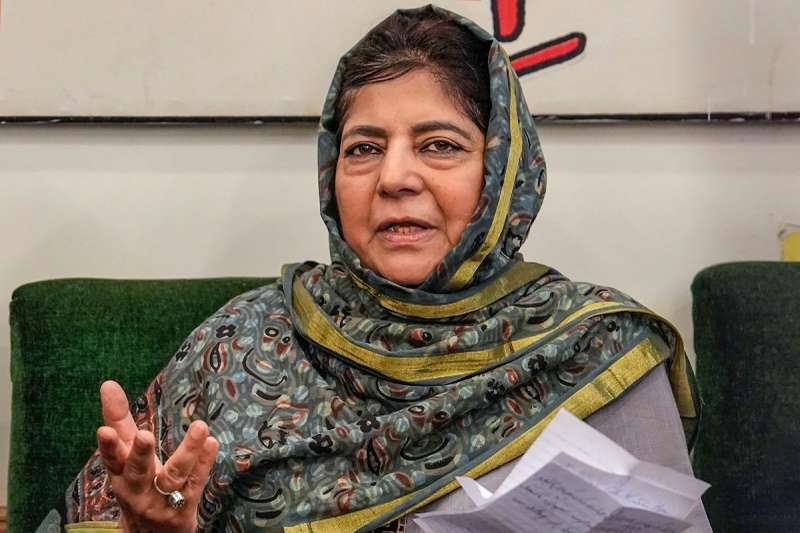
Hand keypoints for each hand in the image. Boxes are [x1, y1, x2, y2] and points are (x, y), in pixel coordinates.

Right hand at [96, 381, 218, 532]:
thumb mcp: (126, 458)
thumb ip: (119, 421)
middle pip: (138, 472)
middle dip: (140, 454)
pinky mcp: (184, 508)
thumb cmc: (138, 485)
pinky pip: (196, 483)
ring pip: (173, 477)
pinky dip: (204, 462)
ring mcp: (161, 501)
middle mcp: (138, 490)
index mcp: (120, 475)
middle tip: (145, 435)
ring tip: (200, 428)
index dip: (108, 447)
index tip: (104, 430)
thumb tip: (108, 383)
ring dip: (187, 452)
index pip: (112, 459)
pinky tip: (211, 442)